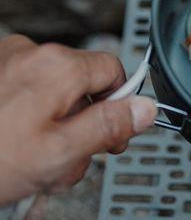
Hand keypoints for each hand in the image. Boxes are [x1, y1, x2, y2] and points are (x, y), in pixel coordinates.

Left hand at [0, 35, 156, 205]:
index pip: (114, 72)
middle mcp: (31, 54)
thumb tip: (146, 108)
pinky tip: (13, 150)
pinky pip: (25, 93)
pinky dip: (28, 120)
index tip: (113, 138)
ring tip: (32, 165)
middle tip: (64, 165)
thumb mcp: (59, 154)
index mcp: (56, 67)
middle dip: (81, 126)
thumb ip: (109, 127)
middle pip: (82, 85)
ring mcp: (5, 61)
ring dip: (54, 128)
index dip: (120, 107)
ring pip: (53, 93)